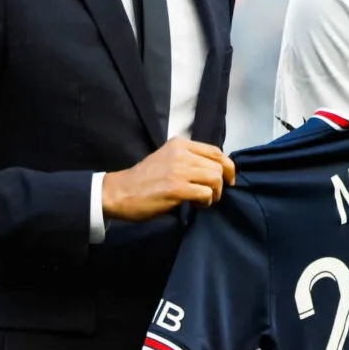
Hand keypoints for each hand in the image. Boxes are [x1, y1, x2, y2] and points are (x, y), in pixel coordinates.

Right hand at [103, 138, 235, 221]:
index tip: (228, 179)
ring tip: (204, 200)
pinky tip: (196, 205)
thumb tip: (215, 171)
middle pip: (219, 166)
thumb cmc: (144, 179)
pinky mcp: (176, 188)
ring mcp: (179, 170)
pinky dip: (206, 202)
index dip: (228, 166)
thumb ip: (188, 159)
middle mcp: (182, 153)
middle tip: (214, 194)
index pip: (216, 151)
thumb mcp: (167, 158)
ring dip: (215, 193)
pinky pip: (206, 193)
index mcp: (180, 144)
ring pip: (215, 179)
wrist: (120, 192)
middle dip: (222, 183)